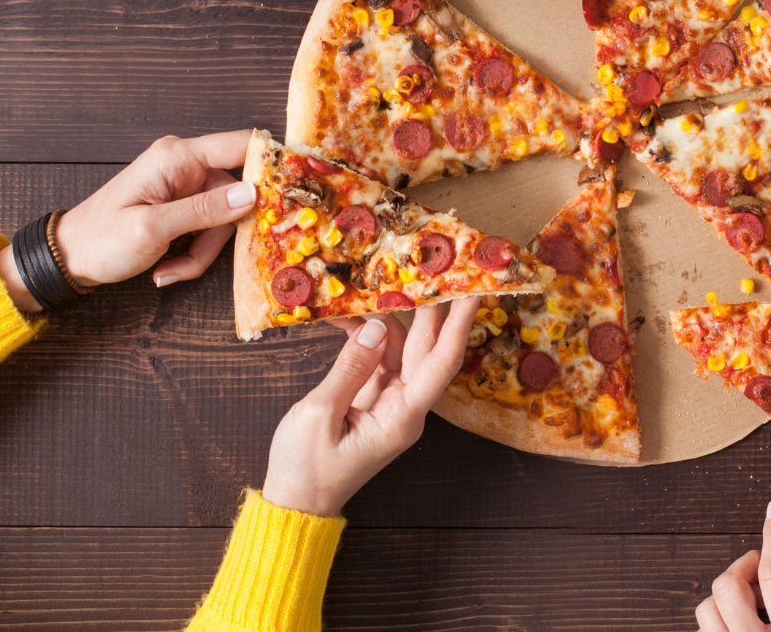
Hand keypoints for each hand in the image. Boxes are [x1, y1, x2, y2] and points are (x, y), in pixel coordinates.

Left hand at [0, 131, 256, 310]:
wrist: (67, 258)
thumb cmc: (101, 239)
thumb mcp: (153, 229)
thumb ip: (204, 211)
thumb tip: (251, 194)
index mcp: (177, 157)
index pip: (240, 145)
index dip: (272, 163)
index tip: (296, 189)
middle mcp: (185, 165)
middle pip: (237, 192)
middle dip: (225, 231)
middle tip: (209, 256)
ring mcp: (184, 186)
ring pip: (224, 217)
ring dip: (204, 251)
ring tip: (171, 270)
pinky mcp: (182, 207)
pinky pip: (208, 228)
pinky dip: (194, 253)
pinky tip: (166, 269)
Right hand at [261, 299, 479, 515]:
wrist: (294, 502)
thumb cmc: (307, 469)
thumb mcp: (322, 414)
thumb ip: (352, 367)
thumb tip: (379, 326)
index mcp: (403, 417)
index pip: (442, 363)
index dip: (460, 325)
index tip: (476, 292)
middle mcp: (405, 406)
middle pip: (426, 348)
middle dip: (432, 307)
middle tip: (438, 267)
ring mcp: (388, 400)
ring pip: (399, 347)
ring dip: (386, 316)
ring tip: (375, 280)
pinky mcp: (370, 396)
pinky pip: (374, 356)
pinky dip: (361, 335)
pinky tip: (344, 315)